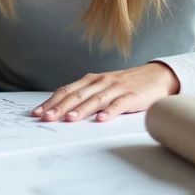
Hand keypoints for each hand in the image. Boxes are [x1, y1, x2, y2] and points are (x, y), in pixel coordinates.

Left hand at [32, 62, 180, 122]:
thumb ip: (86, 95)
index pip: (67, 90)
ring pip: (95, 99)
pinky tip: (101, 119)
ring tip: (69, 119)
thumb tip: (62, 108)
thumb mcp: (103, 86)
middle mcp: (101, 82)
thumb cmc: (127, 84)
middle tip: (46, 118)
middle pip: (77, 95)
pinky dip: (109, 111)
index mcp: (92, 80)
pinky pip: (119, 104)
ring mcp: (117, 88)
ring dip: (81, 110)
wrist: (157, 75)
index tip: (37, 112)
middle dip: (59, 107)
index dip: (51, 101)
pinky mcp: (132, 96)